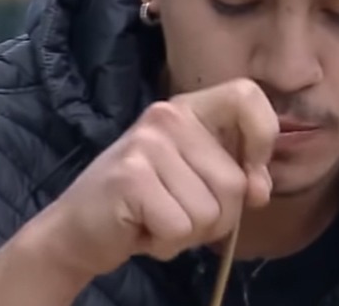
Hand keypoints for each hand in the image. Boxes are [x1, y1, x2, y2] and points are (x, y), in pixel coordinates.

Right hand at [26, 78, 279, 279]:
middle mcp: (168, 116)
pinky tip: (141, 230)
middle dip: (217, 217)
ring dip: (190, 233)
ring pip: (211, 211)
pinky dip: (166, 243)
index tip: (250, 174)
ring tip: (157, 219)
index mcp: (190, 109)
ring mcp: (147, 144)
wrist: (76, 231)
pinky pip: (181, 228)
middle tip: (177, 213)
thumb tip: (259, 188)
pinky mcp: (131, 177)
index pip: (247, 95)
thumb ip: (237, 175)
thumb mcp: (198, 181)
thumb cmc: (147, 205)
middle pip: (235, 181)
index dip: (263, 137)